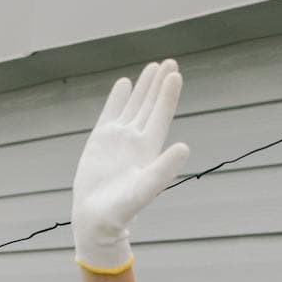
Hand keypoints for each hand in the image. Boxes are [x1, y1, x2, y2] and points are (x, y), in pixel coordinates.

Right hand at [72, 61, 189, 273]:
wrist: (96, 220)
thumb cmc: (122, 211)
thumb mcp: (144, 190)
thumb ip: (164, 170)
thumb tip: (185, 147)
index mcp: (149, 149)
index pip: (161, 115)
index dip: (168, 95)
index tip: (174, 74)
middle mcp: (136, 140)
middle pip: (151, 105)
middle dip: (160, 84)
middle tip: (170, 62)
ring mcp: (118, 139)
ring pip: (133, 105)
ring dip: (143, 86)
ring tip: (153, 66)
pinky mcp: (100, 140)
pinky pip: (111, 113)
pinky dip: (117, 98)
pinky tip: (124, 83)